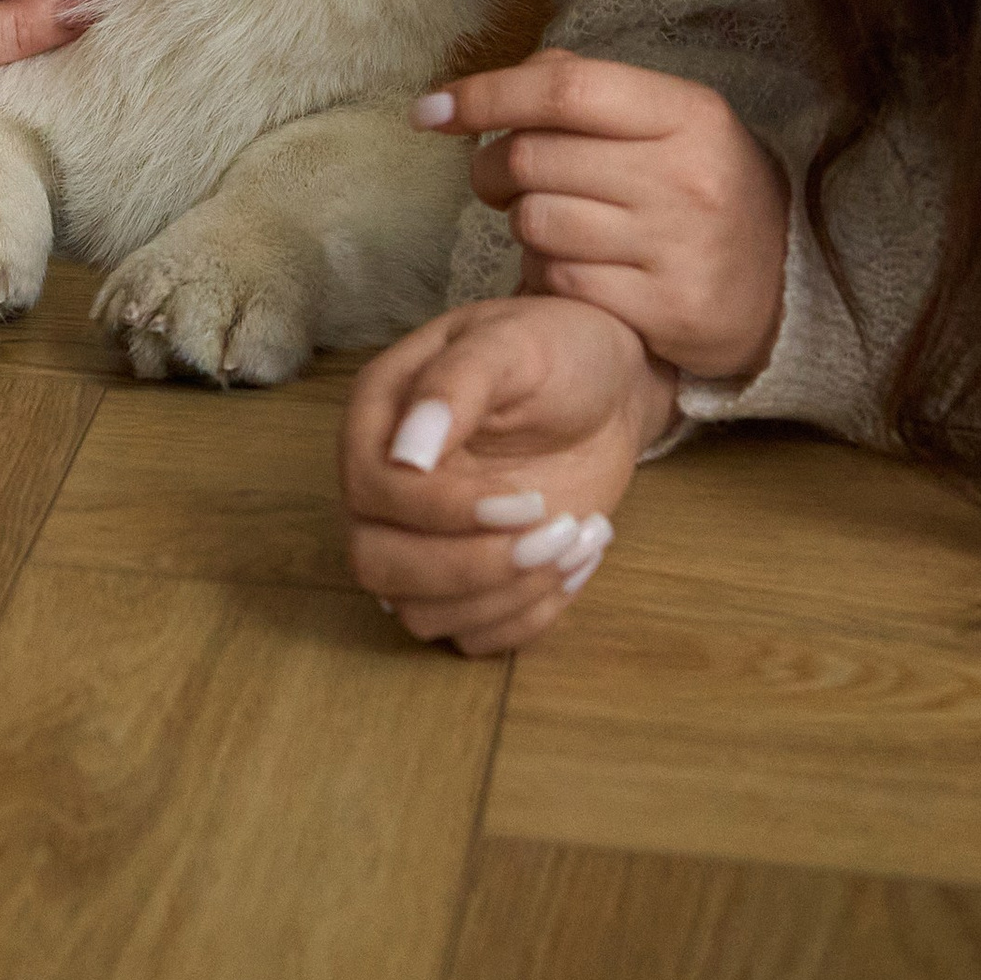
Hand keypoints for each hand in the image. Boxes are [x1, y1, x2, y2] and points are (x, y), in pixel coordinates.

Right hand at [342, 296, 672, 655]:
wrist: (609, 385)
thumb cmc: (557, 347)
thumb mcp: (513, 344)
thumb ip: (455, 386)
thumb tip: (405, 456)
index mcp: (379, 416)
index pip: (371, 490)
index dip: (440, 511)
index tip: (525, 500)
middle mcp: (387, 485)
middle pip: (377, 565)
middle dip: (470, 567)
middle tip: (556, 531)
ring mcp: (424, 539)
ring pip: (421, 613)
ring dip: (508, 594)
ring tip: (579, 539)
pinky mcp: (469, 580)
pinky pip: (471, 635)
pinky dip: (528, 617)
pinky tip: (578, 560)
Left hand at [418, 51, 789, 382]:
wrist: (786, 279)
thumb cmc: (699, 182)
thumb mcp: (667, 118)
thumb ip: (584, 89)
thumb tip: (495, 85)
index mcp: (686, 112)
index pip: (562, 90)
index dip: (484, 94)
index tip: (430, 109)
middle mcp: (687, 176)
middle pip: (534, 159)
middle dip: (491, 168)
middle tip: (496, 180)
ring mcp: (679, 247)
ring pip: (537, 224)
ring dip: (521, 225)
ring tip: (549, 223)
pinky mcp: (669, 311)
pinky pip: (561, 282)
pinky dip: (546, 274)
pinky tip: (572, 266)